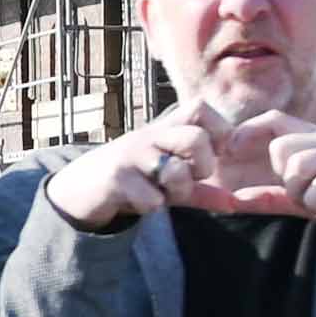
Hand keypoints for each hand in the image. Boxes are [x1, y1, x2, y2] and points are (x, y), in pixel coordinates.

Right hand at [47, 102, 206, 231]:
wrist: (81, 188)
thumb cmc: (133, 179)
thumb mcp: (169, 181)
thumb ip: (201, 190)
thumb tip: (234, 203)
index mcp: (165, 127)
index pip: (203, 109)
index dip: (219, 132)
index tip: (214, 154)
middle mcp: (150, 135)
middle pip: (196, 139)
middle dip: (203, 166)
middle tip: (191, 178)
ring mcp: (131, 154)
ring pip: (175, 172)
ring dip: (176, 191)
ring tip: (162, 193)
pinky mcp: (115, 178)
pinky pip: (152, 199)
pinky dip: (151, 206)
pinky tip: (138, 201)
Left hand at [178, 115, 315, 231]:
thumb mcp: (301, 200)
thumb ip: (270, 198)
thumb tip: (233, 199)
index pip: (276, 119)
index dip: (249, 131)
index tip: (231, 151)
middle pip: (283, 147)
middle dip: (282, 179)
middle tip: (298, 195)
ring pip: (300, 165)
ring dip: (299, 193)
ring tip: (313, 203)